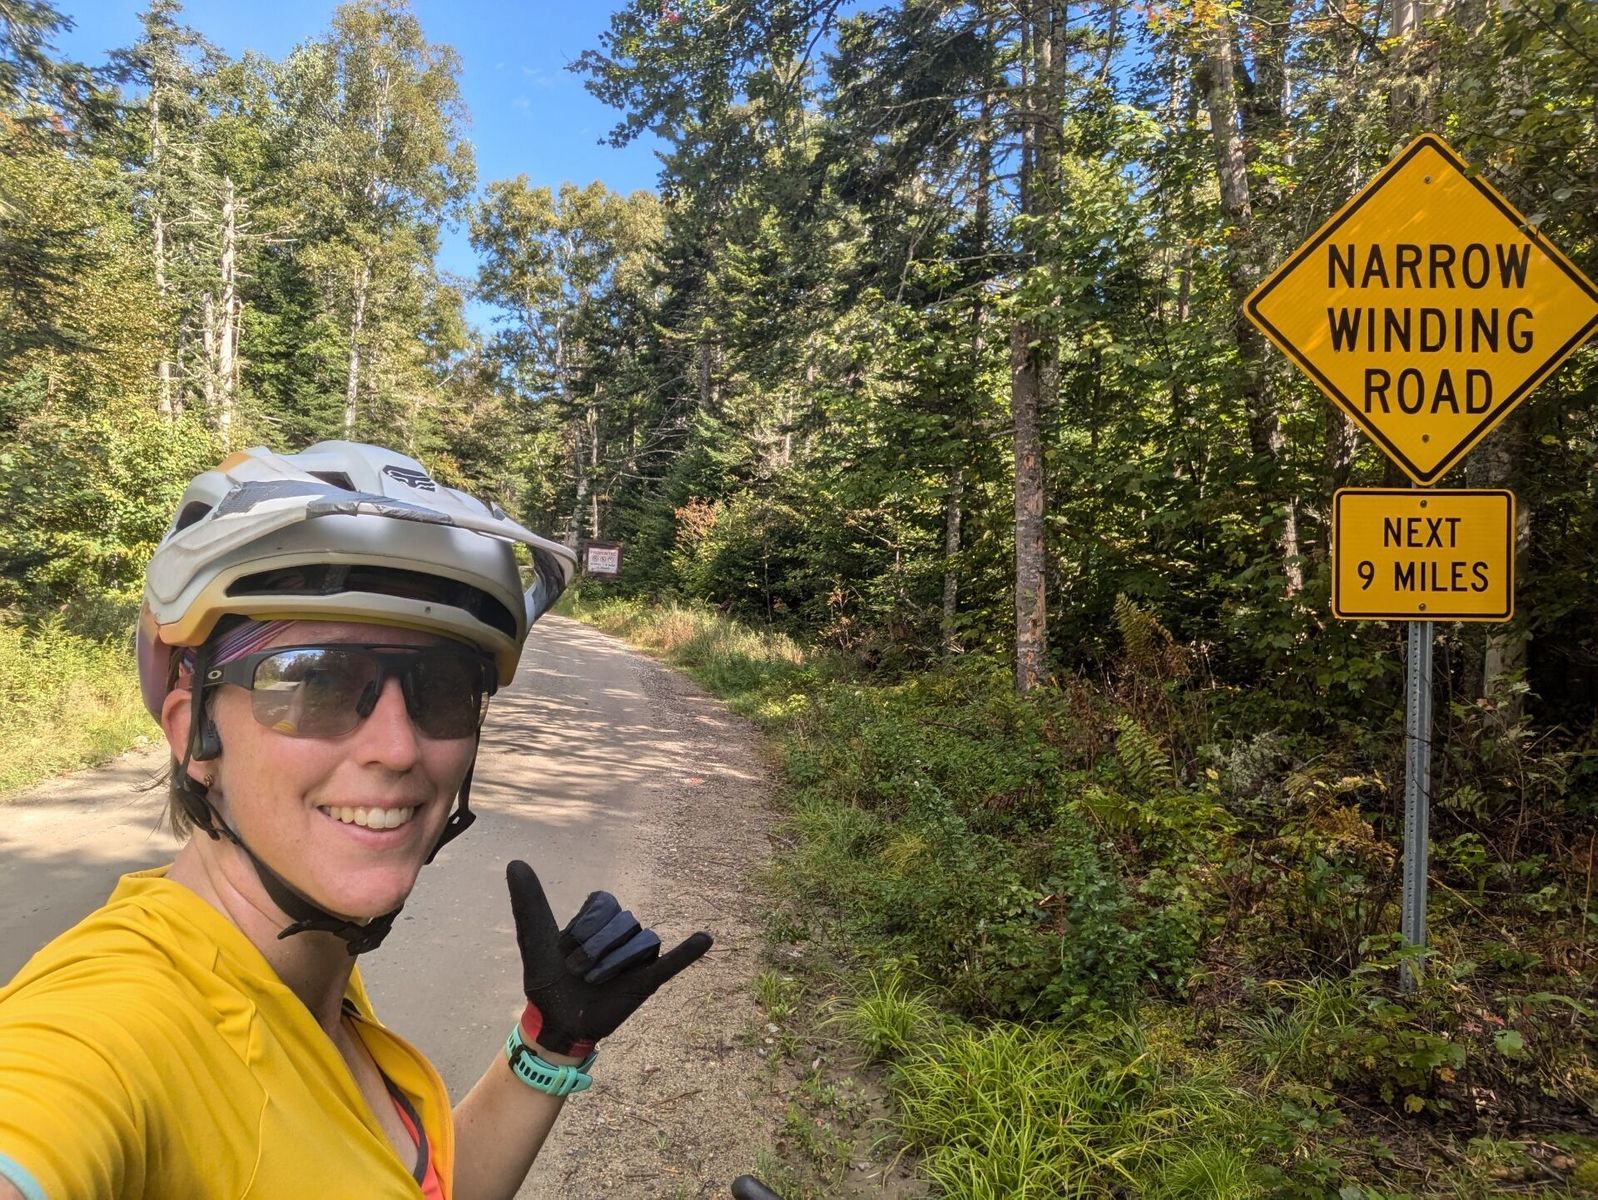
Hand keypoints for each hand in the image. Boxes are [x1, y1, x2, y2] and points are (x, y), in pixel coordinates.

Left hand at [506, 860, 712, 1055]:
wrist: (555, 1023)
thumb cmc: (546, 980)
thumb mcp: (534, 939)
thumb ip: (529, 902)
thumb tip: (515, 862)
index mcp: (599, 918)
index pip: (604, 903)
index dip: (583, 926)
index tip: (563, 950)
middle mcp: (621, 932)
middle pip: (623, 922)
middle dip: (596, 948)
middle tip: (577, 972)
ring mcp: (637, 956)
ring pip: (641, 940)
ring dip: (615, 963)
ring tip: (596, 983)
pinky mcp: (648, 979)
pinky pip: (673, 961)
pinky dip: (690, 951)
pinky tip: (705, 938)